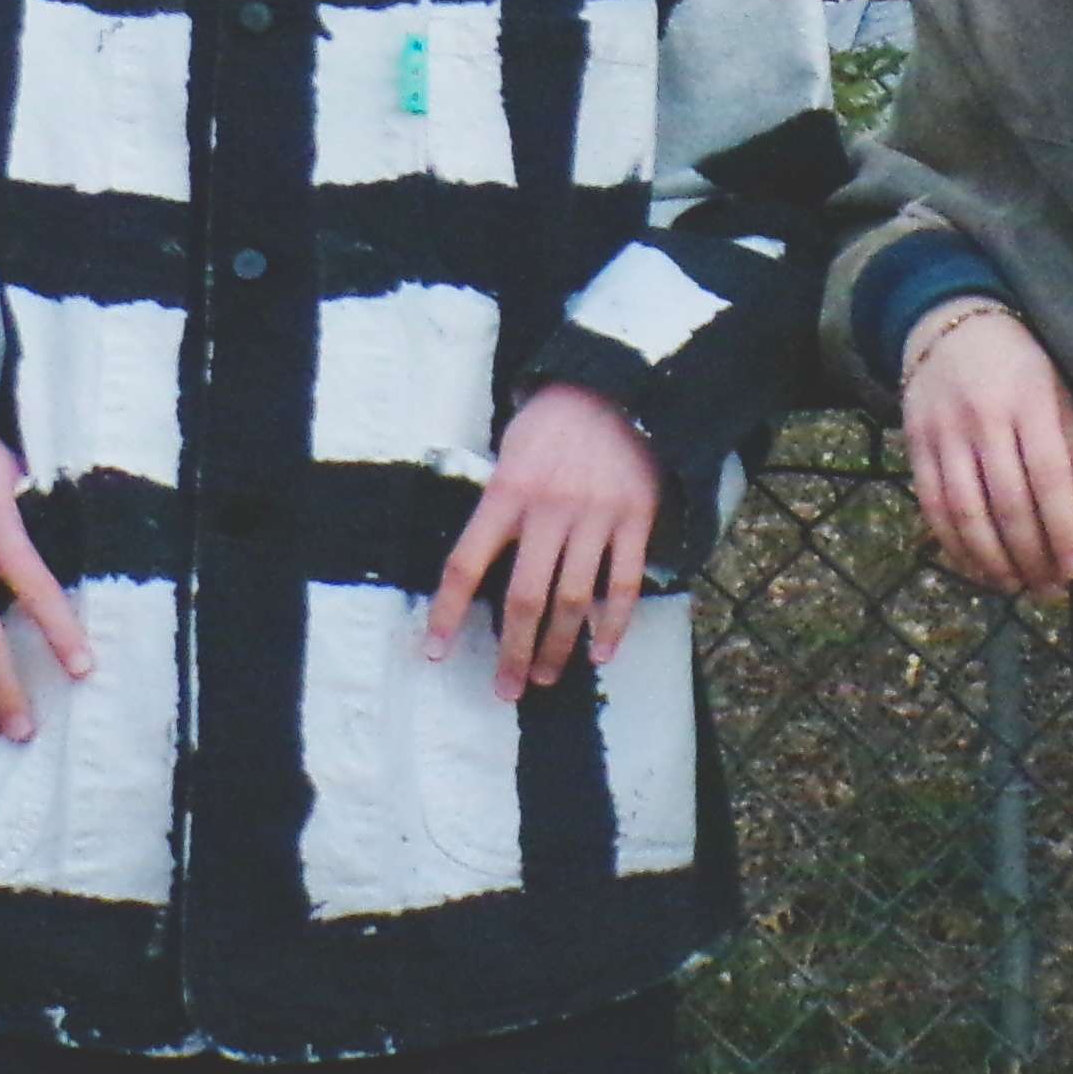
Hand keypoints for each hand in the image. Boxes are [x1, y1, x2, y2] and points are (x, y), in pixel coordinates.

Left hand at [427, 384, 662, 699]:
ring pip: (573, 599)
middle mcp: (548, 509)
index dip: (448, 612)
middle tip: (506, 690)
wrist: (620, 383)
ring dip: (557, 647)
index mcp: (507, 491)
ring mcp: (596, 516)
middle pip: (524, 597)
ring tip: (544, 677)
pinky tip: (601, 652)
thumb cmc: (553, 419)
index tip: (436, 652)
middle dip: (512, 652)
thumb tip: (484, 561)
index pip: (467, 563)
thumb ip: (499, 502)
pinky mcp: (636, 519)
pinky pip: (624, 583)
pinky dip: (614, 624)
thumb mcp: (510, 450)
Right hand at [903, 300, 1072, 595]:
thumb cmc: (1018, 363)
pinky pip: (932, 507)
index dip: (1064, 528)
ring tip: (1017, 586)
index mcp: (1028, 402)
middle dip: (1032, 556)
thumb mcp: (1057, 390)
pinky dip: (954, 546)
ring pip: (967, 512)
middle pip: (1008, 503)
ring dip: (993, 560)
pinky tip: (976, 569)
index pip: (1049, 477)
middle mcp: (983, 420)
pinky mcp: (915, 446)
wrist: (947, 326)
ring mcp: (943, 434)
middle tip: (1052, 589)